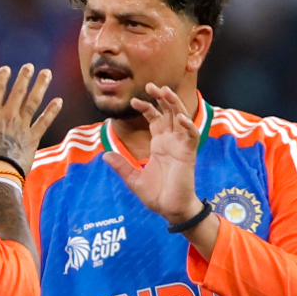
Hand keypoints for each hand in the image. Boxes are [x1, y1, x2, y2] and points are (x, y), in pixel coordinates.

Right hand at [0, 64, 61, 173]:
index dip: (2, 78)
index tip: (7, 69)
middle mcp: (8, 116)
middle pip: (18, 92)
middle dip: (24, 78)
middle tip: (30, 66)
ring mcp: (22, 126)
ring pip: (33, 102)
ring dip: (40, 87)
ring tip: (46, 74)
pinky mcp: (32, 138)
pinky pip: (44, 122)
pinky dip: (51, 111)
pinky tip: (58, 101)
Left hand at [103, 83, 203, 224]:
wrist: (170, 210)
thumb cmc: (156, 195)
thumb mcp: (133, 178)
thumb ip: (121, 166)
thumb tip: (104, 155)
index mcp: (159, 144)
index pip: (154, 119)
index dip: (146, 108)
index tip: (133, 101)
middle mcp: (171, 141)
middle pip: (168, 113)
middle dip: (161, 98)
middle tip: (150, 85)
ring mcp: (181, 146)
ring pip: (181, 118)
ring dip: (174, 104)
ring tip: (165, 91)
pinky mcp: (189, 154)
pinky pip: (191, 136)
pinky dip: (187, 126)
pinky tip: (179, 118)